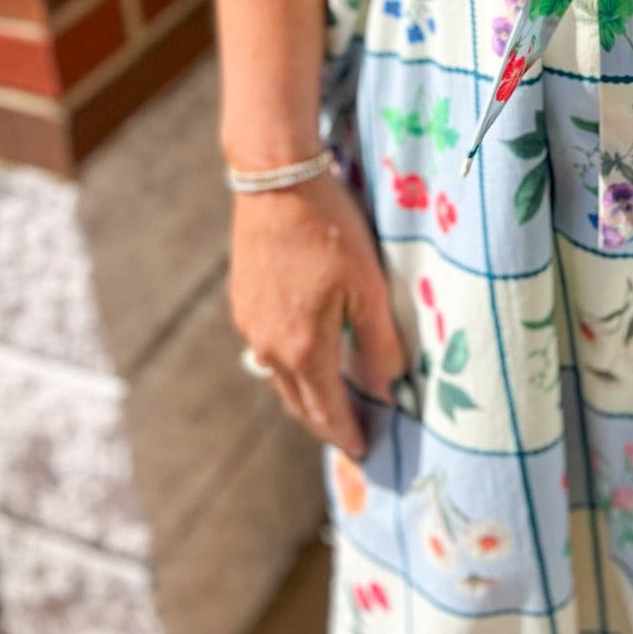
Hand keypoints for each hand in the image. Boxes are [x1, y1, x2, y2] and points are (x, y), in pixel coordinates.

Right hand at [229, 172, 407, 458]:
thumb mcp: (369, 286)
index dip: (347, 434)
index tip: (364, 452)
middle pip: (299, 403)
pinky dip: (290, 365)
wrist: (277, 181)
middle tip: (350, 436)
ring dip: (305, 396)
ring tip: (330, 401)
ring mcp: (250, 325)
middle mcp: (269, 346)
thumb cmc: (331, 229)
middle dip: (326, 424)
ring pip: (280, 378)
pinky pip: (267, 350)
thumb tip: (389, 390)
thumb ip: (380, 343)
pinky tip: (306, 354)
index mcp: (304, 348)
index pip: (327, 411)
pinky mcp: (243, 302)